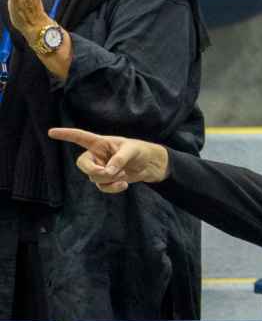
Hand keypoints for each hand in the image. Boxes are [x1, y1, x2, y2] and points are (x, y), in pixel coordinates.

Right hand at [48, 127, 168, 192]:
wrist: (150, 165)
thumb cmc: (140, 151)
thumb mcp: (132, 151)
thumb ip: (119, 160)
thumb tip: (108, 172)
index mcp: (100, 142)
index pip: (80, 137)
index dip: (66, 135)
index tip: (51, 132)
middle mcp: (97, 155)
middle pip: (82, 164)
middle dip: (93, 171)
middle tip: (107, 173)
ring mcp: (100, 168)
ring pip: (93, 178)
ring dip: (108, 179)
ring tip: (123, 174)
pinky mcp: (107, 179)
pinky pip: (102, 186)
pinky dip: (112, 187)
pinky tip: (124, 184)